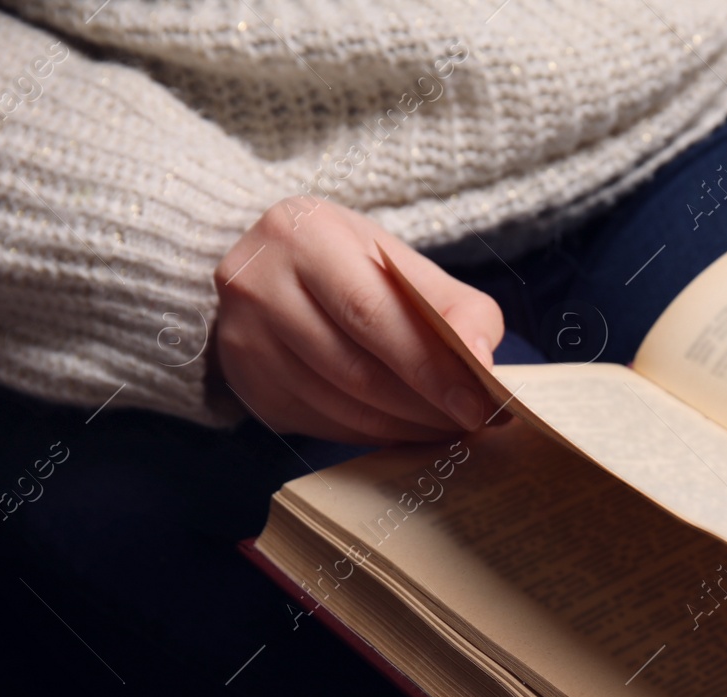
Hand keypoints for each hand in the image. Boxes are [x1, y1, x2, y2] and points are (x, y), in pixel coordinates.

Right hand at [214, 198, 504, 443]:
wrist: (274, 272)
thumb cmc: (351, 266)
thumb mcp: (402, 263)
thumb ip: (456, 306)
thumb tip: (483, 365)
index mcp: (303, 234)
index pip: (372, 313)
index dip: (429, 366)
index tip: (477, 402)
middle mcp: (258, 283)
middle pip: (355, 368)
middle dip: (424, 405)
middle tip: (471, 422)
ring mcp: (243, 338)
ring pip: (339, 404)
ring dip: (403, 426)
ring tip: (445, 426)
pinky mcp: (247, 384)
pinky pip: (322, 423)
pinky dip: (372, 433)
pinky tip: (404, 428)